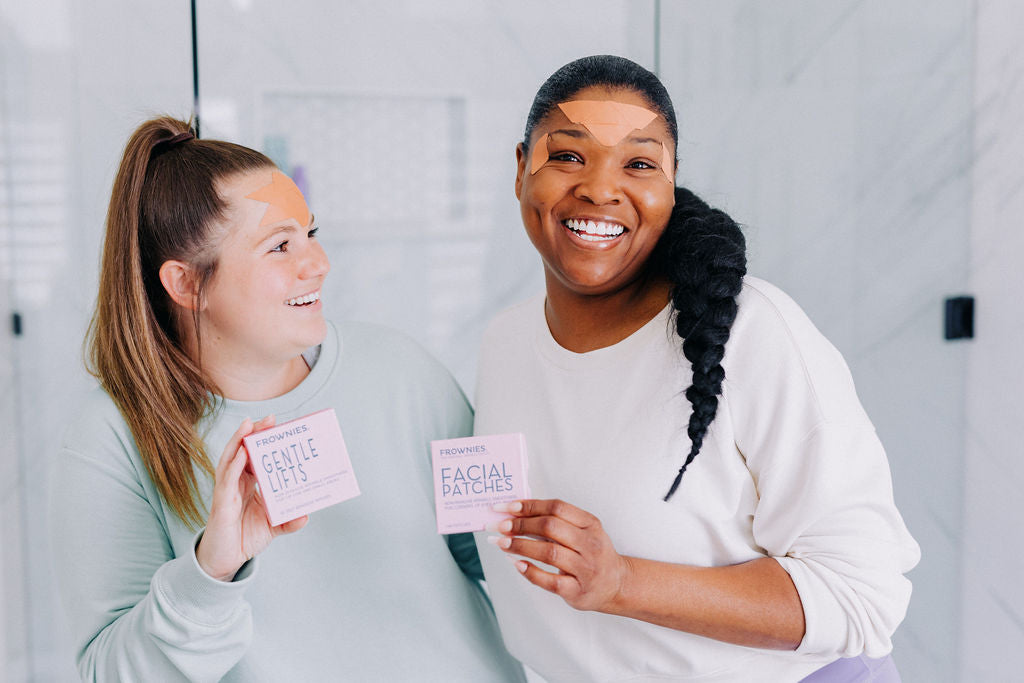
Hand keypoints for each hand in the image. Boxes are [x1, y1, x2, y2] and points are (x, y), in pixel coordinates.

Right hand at [196, 416, 308, 580]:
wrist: (225, 561)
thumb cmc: (245, 537)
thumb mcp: (273, 527)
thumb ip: (289, 521)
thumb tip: (306, 515)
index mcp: (247, 483)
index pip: (255, 456)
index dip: (263, 440)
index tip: (278, 424)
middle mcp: (235, 482)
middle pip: (242, 451)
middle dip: (253, 433)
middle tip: (270, 418)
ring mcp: (226, 491)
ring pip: (230, 459)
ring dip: (239, 440)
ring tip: (250, 424)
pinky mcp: (221, 503)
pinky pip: (226, 480)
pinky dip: (234, 464)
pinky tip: (242, 451)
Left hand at [487, 499, 630, 612]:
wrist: (616, 584)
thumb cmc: (591, 553)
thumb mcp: (583, 531)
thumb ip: (556, 522)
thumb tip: (516, 513)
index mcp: (590, 524)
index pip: (556, 508)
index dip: (529, 506)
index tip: (507, 507)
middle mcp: (590, 544)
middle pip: (550, 527)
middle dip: (520, 525)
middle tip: (499, 525)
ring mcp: (585, 568)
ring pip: (549, 553)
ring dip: (521, 546)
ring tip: (501, 543)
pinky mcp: (577, 590)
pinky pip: (550, 581)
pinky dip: (530, 572)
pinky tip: (516, 564)